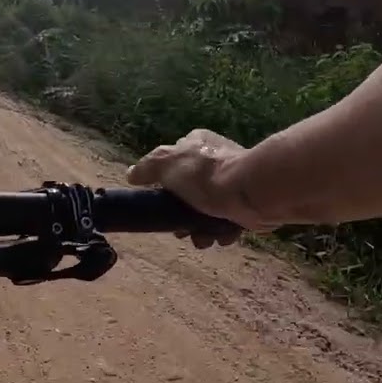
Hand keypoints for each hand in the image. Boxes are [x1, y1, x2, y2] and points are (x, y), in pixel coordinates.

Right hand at [126, 129, 267, 248]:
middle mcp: (217, 158)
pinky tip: (219, 237)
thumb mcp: (165, 164)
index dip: (164, 183)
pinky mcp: (249, 201)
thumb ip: (146, 168)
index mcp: (197, 143)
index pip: (173, 160)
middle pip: (190, 190)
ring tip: (200, 239)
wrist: (249, 193)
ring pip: (208, 208)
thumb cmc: (203, 174)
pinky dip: (222, 231)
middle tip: (180, 229)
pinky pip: (228, 219)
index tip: (160, 203)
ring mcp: (234, 180)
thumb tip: (131, 174)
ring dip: (201, 228)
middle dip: (182, 213)